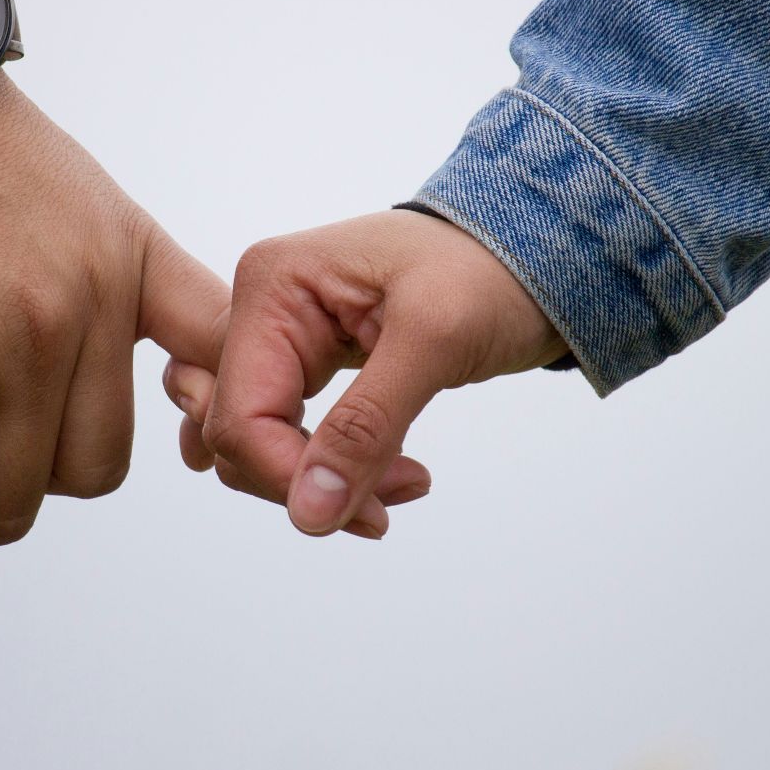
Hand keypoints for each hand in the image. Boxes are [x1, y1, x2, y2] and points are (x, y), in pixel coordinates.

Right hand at [175, 210, 565, 537]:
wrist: (530, 257)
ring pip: (259, 446)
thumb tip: (308, 512)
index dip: (291, 478)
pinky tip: (385, 470)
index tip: (372, 512)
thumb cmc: (488, 272)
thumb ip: (365, 426)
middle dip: (313, 481)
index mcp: (272, 286)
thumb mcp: (435, 341)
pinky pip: (288, 437)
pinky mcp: (305, 364)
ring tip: (405, 480)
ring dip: (324, 482)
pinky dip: (330, 468)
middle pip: (239, 437)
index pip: (240, 416)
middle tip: (398, 495)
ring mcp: (280, 338)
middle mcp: (261, 309)